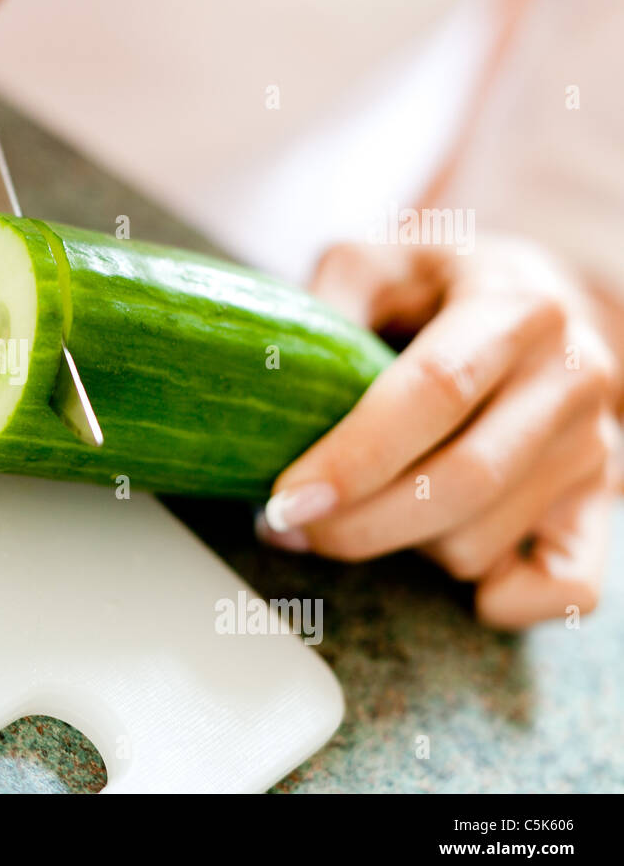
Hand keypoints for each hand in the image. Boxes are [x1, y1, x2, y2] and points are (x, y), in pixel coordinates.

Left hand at [257, 237, 620, 629]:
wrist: (532, 299)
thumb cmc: (435, 286)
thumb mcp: (374, 264)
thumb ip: (328, 303)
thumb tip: (274, 374)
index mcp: (514, 307)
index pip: (437, 392)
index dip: (355, 457)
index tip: (286, 500)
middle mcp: (569, 377)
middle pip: (462, 479)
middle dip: (358, 522)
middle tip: (285, 525)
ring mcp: (593, 446)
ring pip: (482, 540)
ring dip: (396, 548)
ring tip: (345, 515)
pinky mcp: (597, 503)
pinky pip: (566, 587)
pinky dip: (502, 601)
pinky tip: (439, 574)